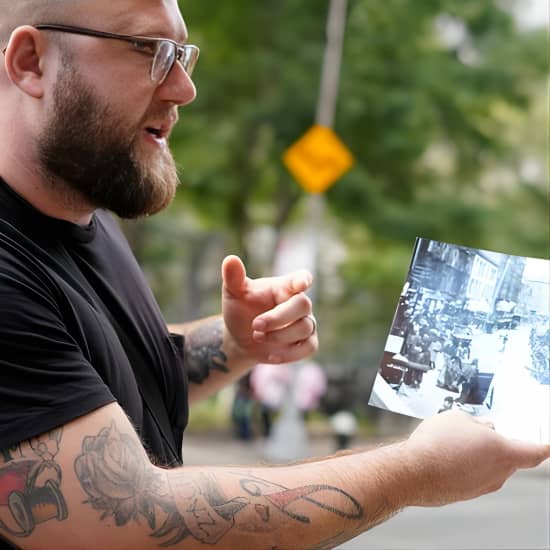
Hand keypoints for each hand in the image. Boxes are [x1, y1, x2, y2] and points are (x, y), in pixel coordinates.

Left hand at [221, 255, 317, 363]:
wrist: (240, 337)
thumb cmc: (240, 309)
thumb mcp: (233, 293)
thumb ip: (234, 277)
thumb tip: (230, 259)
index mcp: (284, 286)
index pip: (300, 278)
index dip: (303, 280)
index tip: (302, 283)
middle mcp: (298, 303)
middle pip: (302, 305)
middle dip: (279, 317)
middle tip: (256, 325)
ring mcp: (305, 323)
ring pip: (305, 328)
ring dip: (279, 336)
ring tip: (257, 336)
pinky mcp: (306, 342)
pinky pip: (309, 348)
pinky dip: (290, 354)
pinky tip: (270, 356)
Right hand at [398, 411, 549, 506]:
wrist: (413, 472)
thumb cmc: (436, 445)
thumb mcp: (457, 419)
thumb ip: (475, 423)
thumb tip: (481, 428)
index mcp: (504, 452)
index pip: (536, 450)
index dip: (543, 445)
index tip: (547, 444)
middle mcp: (498, 473)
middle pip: (510, 457)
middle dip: (499, 443)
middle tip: (482, 430)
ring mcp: (482, 486)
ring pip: (489, 466)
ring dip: (479, 454)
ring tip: (454, 440)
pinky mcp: (466, 493)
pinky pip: (472, 475)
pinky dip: (465, 464)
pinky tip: (446, 454)